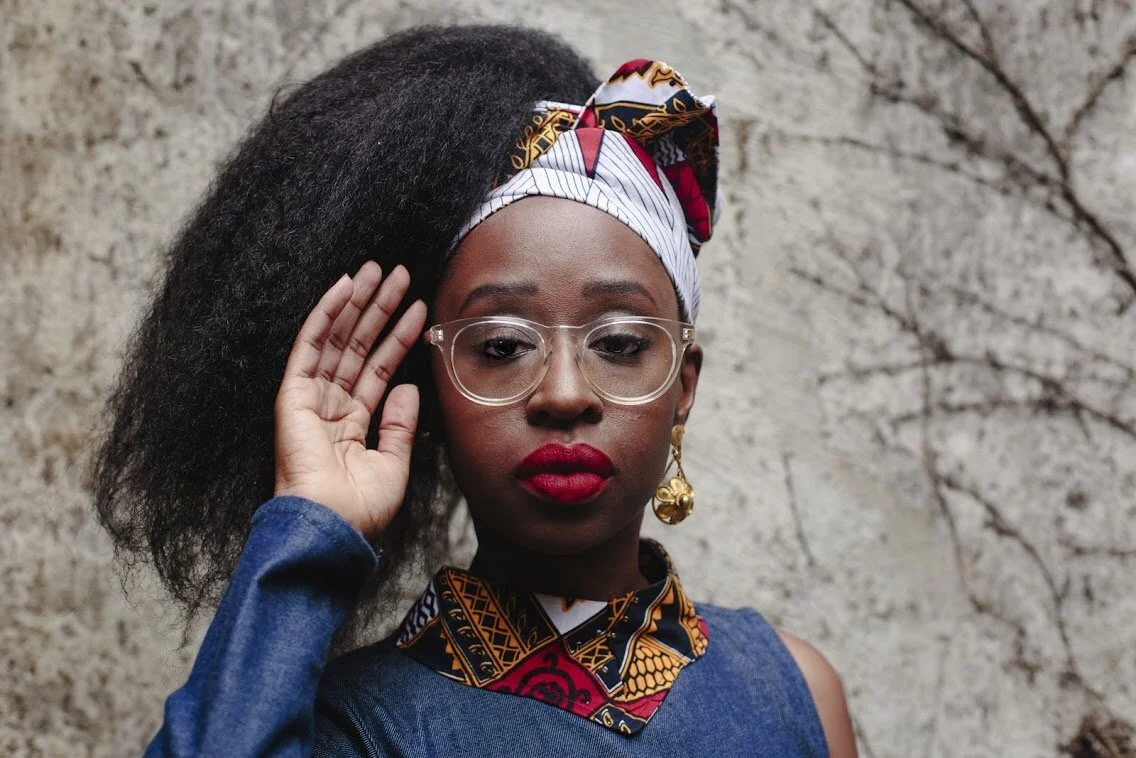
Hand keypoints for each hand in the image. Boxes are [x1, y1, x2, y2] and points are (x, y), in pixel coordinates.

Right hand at [273, 262, 427, 540]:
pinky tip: (344, 286)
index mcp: (352, 424)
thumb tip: (409, 388)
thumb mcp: (393, 464)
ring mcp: (310, 398)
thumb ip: (400, 425)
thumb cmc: (359, 509)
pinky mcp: (292, 394)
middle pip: (359, 345)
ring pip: (338, 338)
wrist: (330, 527)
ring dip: (358, 302)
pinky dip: (327, 313)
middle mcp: (330, 406)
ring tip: (379, 269)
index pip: (379, 369)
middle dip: (379, 309)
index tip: (418, 308)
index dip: (399, 338)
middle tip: (398, 273)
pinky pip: (310, 345)